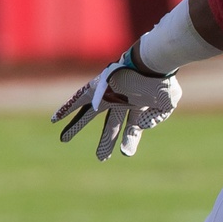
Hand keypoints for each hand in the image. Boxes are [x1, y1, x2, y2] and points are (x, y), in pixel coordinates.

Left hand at [52, 56, 181, 160]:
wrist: (153, 64)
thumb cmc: (163, 83)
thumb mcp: (167, 104)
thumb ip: (156, 118)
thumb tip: (141, 128)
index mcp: (139, 106)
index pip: (132, 128)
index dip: (130, 140)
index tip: (126, 153)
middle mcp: (122, 102)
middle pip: (110, 125)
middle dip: (105, 142)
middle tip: (100, 157)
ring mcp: (109, 96)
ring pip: (89, 114)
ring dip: (76, 127)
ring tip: (63, 140)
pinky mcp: (98, 89)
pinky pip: (78, 100)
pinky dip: (67, 109)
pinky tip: (55, 120)